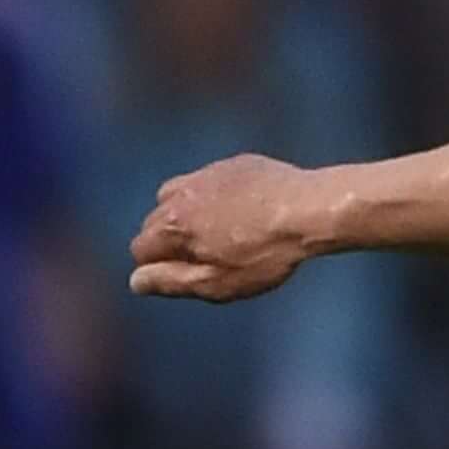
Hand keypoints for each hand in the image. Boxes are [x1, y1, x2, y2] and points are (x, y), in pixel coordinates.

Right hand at [128, 154, 323, 300]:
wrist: (312, 209)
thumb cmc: (267, 253)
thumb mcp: (218, 283)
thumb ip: (172, 282)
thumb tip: (136, 281)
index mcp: (172, 226)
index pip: (141, 249)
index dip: (158, 267)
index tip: (187, 275)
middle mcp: (180, 194)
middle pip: (155, 220)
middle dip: (170, 240)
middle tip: (206, 257)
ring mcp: (207, 174)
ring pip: (177, 195)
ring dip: (186, 213)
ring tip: (217, 232)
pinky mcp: (234, 165)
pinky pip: (210, 181)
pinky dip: (214, 196)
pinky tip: (242, 211)